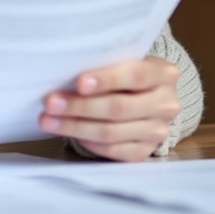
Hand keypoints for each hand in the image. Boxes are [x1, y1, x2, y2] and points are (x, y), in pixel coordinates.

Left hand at [39, 57, 179, 161]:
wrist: (149, 98)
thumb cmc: (127, 75)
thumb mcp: (124, 61)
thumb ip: (104, 65)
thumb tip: (64, 73)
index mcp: (163, 74)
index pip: (135, 75)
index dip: (106, 80)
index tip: (79, 82)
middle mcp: (166, 104)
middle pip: (119, 108)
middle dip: (80, 106)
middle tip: (50, 103)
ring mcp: (157, 131)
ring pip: (111, 132)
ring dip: (75, 127)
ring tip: (48, 120)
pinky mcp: (145, 151)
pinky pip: (112, 150)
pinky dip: (89, 142)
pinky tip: (71, 133)